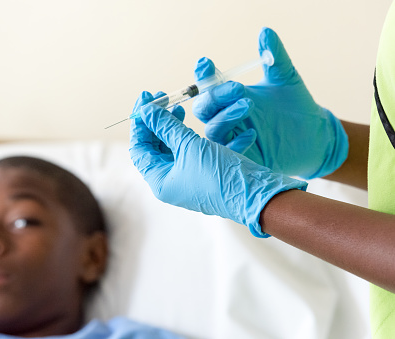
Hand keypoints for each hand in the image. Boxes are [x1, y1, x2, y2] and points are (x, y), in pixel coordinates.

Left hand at [129, 91, 306, 237]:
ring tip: (176, 106)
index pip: (139, 148)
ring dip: (170, 125)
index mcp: (160, 181)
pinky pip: (186, 149)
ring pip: (170, 147)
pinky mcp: (201, 172)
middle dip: (155, 122)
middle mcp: (170, 182)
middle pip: (153, 147)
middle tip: (160, 97)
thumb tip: (146, 111)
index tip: (145, 99)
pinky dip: (185, 133)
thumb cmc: (221, 176)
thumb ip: (167, 126)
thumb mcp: (190, 146)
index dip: (140, 122)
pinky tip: (189, 119)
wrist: (256, 194)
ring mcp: (186, 177)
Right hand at [192, 27, 347, 178]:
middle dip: (214, 97)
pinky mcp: (243, 158)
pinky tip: (253, 134)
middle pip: (203, 109)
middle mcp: (227, 117)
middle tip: (237, 87)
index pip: (206, 86)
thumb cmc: (296, 107)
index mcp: (230, 97)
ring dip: (225, 117)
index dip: (203, 76)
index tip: (206, 64)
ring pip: (212, 130)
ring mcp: (233, 138)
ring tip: (248, 105)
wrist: (316, 136)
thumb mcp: (286, 79)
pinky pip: (229, 154)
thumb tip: (266, 32)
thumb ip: (274, 57)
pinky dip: (237, 143)